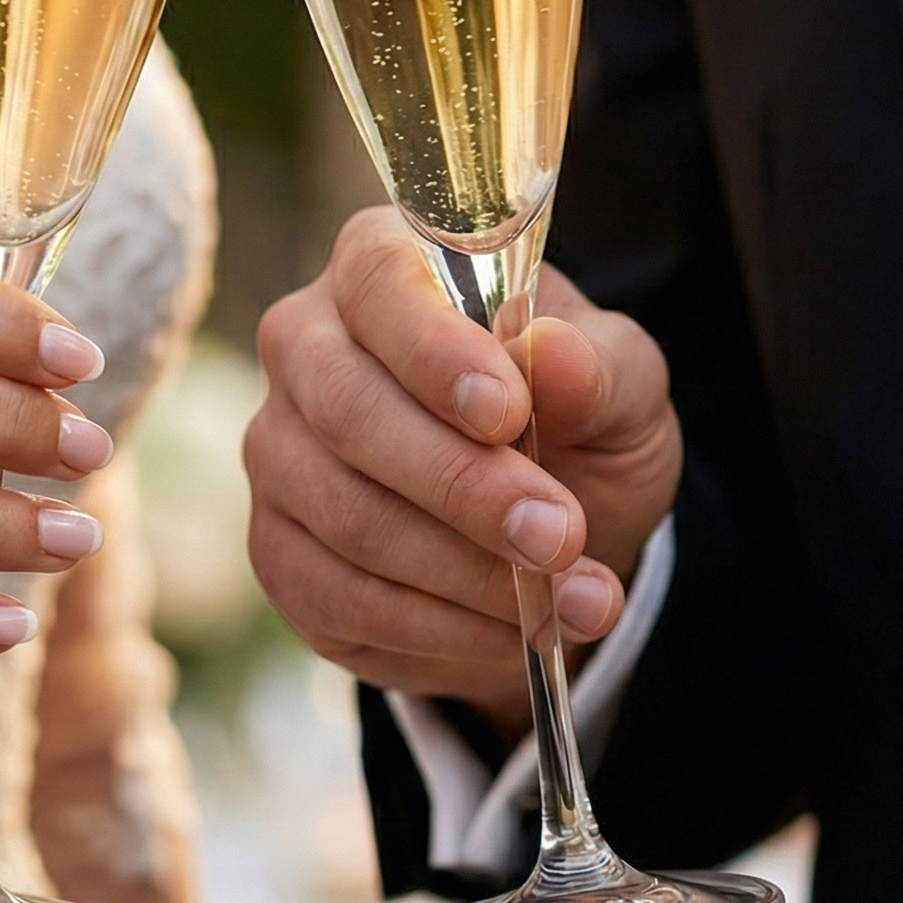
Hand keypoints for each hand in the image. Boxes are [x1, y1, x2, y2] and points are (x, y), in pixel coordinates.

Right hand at [246, 208, 680, 735]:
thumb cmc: (578, 423)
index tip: (508, 412)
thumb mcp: (623, 388)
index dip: (434, 350)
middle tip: (559, 536)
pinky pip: (337, 600)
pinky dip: (439, 631)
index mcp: (380, 267)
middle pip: (348, 411)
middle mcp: (306, 347)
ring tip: (573, 600)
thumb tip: (554, 355)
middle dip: (464, 486)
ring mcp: (279, 450)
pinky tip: (514, 634)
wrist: (550, 531)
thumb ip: (599, 368)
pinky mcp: (279, 550)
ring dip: (468, 573)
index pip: (378, 283)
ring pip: (347, 517)